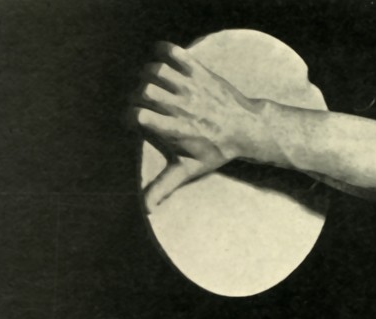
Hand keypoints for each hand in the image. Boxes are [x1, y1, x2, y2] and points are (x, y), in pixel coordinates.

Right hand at [133, 43, 262, 210]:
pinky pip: (173, 52)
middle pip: (145, 90)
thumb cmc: (215, 150)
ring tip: (152, 86)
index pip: (141, 117)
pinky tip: (161, 63)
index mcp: (177, 130)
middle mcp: (183, 107)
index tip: (133, 122)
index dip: (129, 117)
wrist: (245, 128)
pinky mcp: (198, 70)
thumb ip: (165, 186)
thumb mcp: (189, 170)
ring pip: (156, 69)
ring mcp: (191, 86)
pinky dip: (162, 51)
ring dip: (147, 75)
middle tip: (143, 103)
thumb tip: (146, 209)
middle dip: (136, 95)